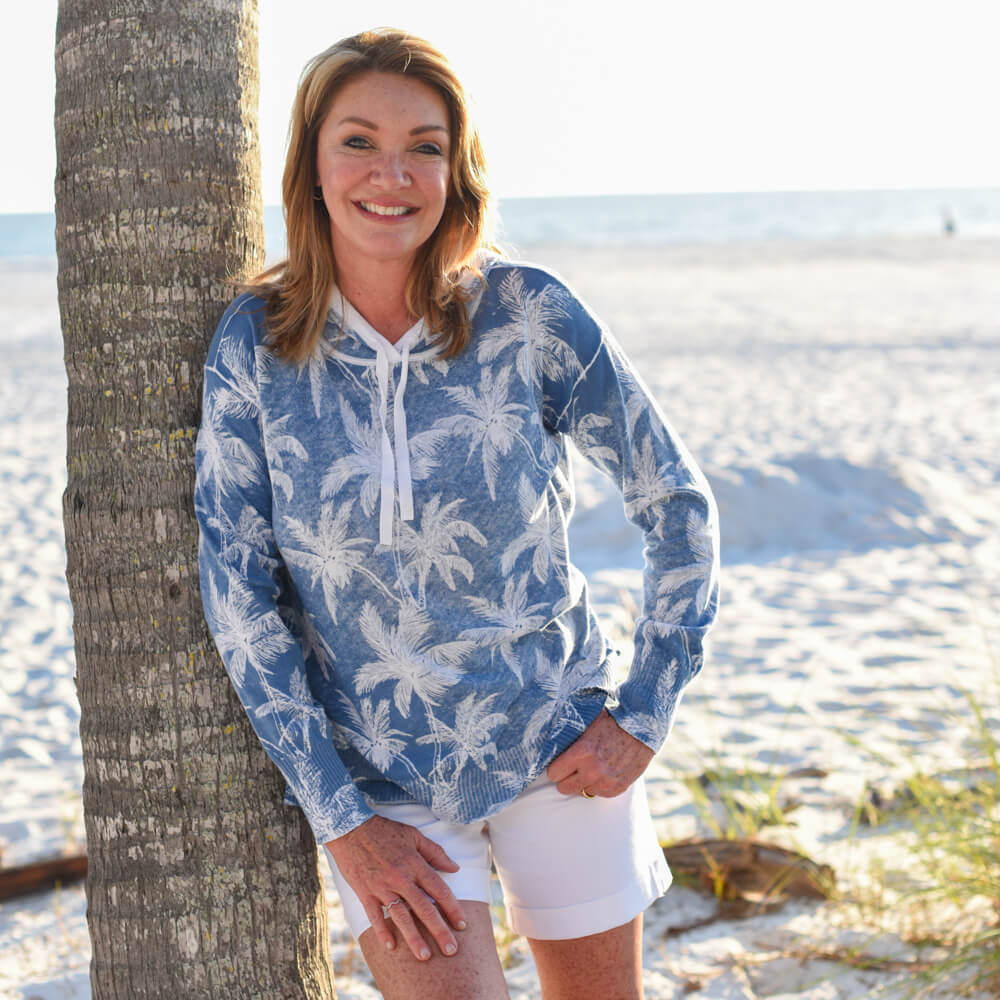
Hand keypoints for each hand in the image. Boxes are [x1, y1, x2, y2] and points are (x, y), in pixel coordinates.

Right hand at [325, 815, 466, 960]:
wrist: (351, 828)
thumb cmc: (384, 830)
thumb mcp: (413, 834)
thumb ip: (435, 852)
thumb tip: (455, 868)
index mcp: (415, 864)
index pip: (439, 890)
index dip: (452, 908)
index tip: (462, 925)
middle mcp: (401, 878)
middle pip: (424, 908)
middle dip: (439, 931)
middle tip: (451, 950)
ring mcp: (382, 887)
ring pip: (402, 916)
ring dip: (413, 938)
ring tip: (424, 957)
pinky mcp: (365, 893)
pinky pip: (375, 916)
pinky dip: (382, 931)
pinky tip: (391, 947)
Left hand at [546, 709, 653, 797]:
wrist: (641, 724)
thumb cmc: (611, 718)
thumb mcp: (586, 721)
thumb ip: (569, 733)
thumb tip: (546, 735)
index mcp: (581, 752)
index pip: (553, 773)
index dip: (555, 767)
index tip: (558, 763)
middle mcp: (592, 770)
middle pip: (564, 788)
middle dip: (565, 777)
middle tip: (571, 768)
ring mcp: (606, 781)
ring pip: (583, 792)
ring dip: (584, 782)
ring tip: (590, 768)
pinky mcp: (619, 787)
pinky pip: (601, 794)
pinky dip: (600, 785)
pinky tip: (604, 771)